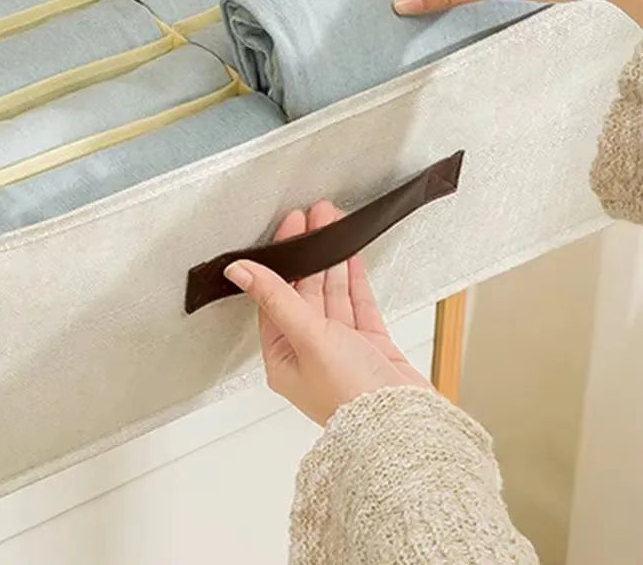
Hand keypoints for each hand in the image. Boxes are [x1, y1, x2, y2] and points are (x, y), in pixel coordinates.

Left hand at [224, 201, 431, 425]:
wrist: (405, 427)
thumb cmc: (351, 396)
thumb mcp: (307, 337)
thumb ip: (275, 297)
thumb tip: (237, 271)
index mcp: (282, 357)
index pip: (274, 295)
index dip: (281, 258)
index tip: (290, 225)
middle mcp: (308, 352)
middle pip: (303, 291)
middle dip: (310, 252)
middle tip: (315, 215)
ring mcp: (340, 349)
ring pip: (331, 294)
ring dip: (332, 259)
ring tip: (334, 223)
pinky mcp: (369, 346)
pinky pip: (357, 304)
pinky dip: (354, 279)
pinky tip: (350, 254)